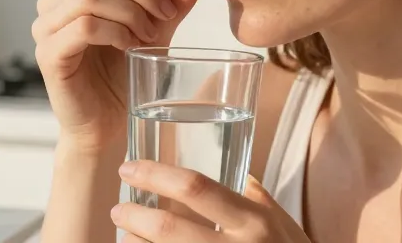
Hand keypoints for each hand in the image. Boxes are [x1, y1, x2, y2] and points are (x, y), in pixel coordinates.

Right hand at [32, 0, 199, 150]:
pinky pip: (84, 27)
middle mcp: (54, 0)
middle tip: (167, 14)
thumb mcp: (155, 32)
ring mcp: (46, 27)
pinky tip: (130, 48)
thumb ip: (168, 4)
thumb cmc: (126, 75)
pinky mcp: (48, 54)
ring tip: (149, 36)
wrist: (109, 125)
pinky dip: (115, 32)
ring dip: (130, 11)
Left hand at [112, 161, 311, 242]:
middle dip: (134, 215)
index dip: (155, 174)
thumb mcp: (281, 221)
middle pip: (169, 227)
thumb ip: (254, 195)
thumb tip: (230, 166)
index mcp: (253, 220)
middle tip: (120, 208)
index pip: (196, 186)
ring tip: (125, 234)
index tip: (130, 167)